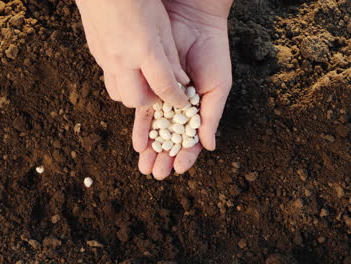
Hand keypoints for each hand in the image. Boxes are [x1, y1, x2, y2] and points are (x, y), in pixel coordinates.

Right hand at [76, 0, 190, 107]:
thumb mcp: (162, 24)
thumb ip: (170, 56)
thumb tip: (181, 80)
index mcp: (144, 49)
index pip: (163, 87)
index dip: (176, 98)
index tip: (182, 101)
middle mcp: (122, 59)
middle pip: (136, 100)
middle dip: (151, 100)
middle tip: (160, 89)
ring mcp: (106, 59)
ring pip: (118, 94)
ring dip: (133, 93)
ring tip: (144, 79)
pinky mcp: (96, 55)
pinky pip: (109, 78)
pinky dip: (122, 80)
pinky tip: (130, 65)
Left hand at [132, 0, 233, 179]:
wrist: (192, 23)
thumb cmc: (211, 54)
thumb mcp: (217, 88)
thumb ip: (211, 117)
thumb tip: (210, 147)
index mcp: (199, 109)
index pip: (191, 138)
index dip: (185, 154)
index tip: (178, 168)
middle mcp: (180, 107)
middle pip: (171, 138)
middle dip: (163, 157)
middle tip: (156, 174)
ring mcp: (164, 98)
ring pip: (157, 130)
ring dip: (151, 149)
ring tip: (145, 166)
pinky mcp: (149, 88)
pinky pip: (144, 112)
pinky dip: (142, 129)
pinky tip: (139, 144)